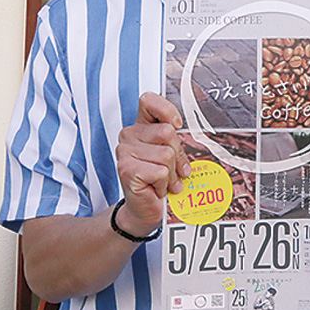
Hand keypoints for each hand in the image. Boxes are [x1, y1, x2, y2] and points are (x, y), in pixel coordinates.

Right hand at [115, 92, 191, 235]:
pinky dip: (164, 184)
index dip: (166, 110)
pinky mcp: (126, 169)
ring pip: (166, 154)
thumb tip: (185, 133)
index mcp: (140, 126)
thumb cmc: (158, 180)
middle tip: (172, 171)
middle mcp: (128, 135)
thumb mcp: (169, 154)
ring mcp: (125, 151)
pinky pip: (160, 171)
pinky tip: (155, 188)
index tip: (176, 125)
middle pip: (167, 132)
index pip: (148, 100)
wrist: (143, 209)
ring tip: (163, 182)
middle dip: (177, 156)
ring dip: (171, 174)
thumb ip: (173, 140)